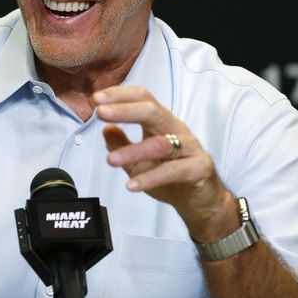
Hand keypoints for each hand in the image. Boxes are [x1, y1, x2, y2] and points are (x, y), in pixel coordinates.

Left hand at [94, 86, 237, 240]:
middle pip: (152, 112)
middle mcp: (176, 130)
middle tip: (100, 113)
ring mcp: (190, 148)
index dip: (121, 96)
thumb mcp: (139, 161)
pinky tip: (132, 185)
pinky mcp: (199, 168)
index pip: (143, 99)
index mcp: (162, 123)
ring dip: (133, 151)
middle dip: (125, 110)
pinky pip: (173, 171)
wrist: (200, 201)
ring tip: (111, 160)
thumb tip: (105, 129)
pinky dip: (150, 178)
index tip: (97, 99)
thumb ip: (123, 144)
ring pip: (160, 144)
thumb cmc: (171, 177)